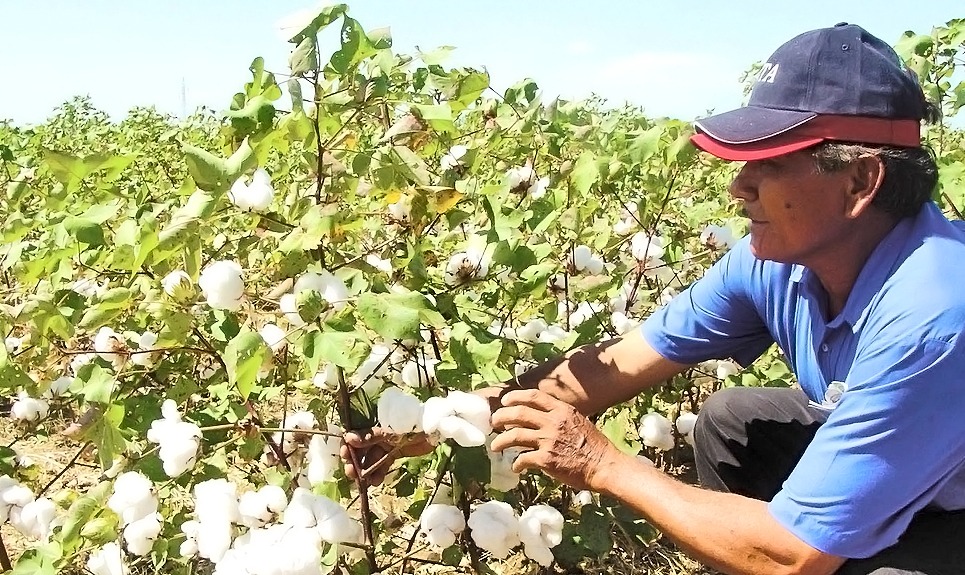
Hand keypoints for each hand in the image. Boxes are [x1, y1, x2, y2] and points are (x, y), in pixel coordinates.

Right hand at [341, 428, 434, 485]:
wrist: (433, 430)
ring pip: (371, 459)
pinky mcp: (394, 454)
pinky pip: (383, 465)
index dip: (348, 445)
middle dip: (355, 462)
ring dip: (366, 471)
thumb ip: (370, 436)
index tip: (344, 456)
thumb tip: (348, 438)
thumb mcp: (389, 430)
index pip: (356, 434)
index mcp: (374, 424)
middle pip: (361, 449)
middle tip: (351, 473)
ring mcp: (386, 445)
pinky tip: (375, 482)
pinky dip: (379, 474)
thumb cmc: (410, 424)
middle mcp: (377, 435)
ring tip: (364, 482)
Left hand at [490, 389, 620, 491]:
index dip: (515, 397)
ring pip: (514, 435)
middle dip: (501, 417)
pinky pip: (523, 458)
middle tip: (494, 423)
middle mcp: (553, 422)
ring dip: (500, 441)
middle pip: (518, 413)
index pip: (533, 396)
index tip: (505, 402)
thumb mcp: (577, 421)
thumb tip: (539, 416)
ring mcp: (548, 440)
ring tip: (495, 446)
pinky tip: (516, 467)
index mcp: (562, 410)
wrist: (604, 466)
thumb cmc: (593, 445)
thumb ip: (559, 416)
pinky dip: (516, 463)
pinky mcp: (546, 459)